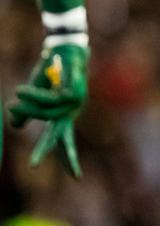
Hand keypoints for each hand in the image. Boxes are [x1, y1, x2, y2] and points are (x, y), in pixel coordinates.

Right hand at [8, 44, 89, 177]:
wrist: (65, 48)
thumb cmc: (52, 71)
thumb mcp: (35, 93)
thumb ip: (28, 111)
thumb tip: (16, 127)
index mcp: (64, 115)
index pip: (65, 140)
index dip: (69, 158)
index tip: (76, 176)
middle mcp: (72, 111)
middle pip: (62, 137)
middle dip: (51, 151)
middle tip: (34, 167)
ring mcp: (76, 102)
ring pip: (46, 112)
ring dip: (29, 104)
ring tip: (18, 92)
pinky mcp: (75, 92)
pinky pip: (48, 100)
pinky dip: (34, 94)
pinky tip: (25, 88)